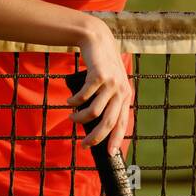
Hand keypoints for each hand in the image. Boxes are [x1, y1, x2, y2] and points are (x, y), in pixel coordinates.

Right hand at [68, 19, 132, 155]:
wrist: (98, 41)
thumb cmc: (102, 67)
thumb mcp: (110, 85)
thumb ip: (107, 101)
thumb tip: (95, 125)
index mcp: (125, 97)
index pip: (122, 123)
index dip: (116, 140)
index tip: (110, 154)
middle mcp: (121, 91)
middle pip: (108, 123)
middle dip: (95, 138)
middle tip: (84, 145)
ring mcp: (111, 84)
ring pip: (93, 112)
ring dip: (80, 118)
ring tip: (72, 116)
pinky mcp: (99, 76)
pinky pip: (83, 97)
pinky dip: (74, 102)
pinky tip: (70, 102)